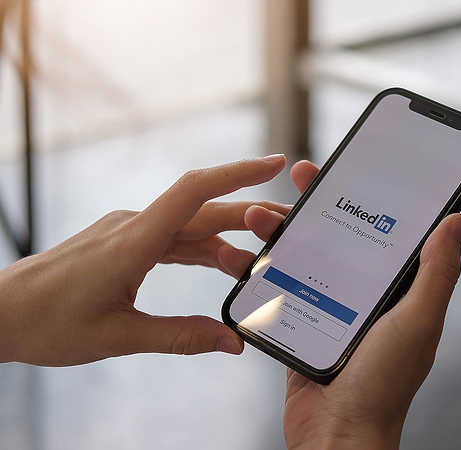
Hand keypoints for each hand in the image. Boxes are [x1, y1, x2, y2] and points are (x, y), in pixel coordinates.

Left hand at [0, 155, 292, 365]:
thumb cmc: (48, 324)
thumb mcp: (119, 337)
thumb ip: (181, 337)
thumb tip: (233, 343)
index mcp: (133, 241)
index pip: (195, 192)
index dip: (238, 174)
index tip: (273, 164)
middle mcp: (133, 226)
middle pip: (203, 210)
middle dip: (249, 214)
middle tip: (291, 223)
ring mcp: (127, 232)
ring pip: (190, 226)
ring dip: (227, 238)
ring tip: (262, 256)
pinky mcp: (122, 243)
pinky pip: (172, 239)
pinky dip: (201, 250)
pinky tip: (221, 266)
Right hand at [274, 163, 460, 449]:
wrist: (338, 439)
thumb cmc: (384, 385)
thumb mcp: (416, 322)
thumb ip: (436, 272)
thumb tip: (459, 219)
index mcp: (397, 289)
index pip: (383, 229)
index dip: (368, 195)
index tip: (348, 166)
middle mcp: (364, 294)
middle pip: (337, 236)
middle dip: (314, 204)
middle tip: (294, 178)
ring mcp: (330, 309)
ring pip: (302, 258)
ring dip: (277, 234)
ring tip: (254, 218)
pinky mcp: (299, 327)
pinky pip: (277, 291)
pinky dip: (256, 272)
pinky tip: (236, 257)